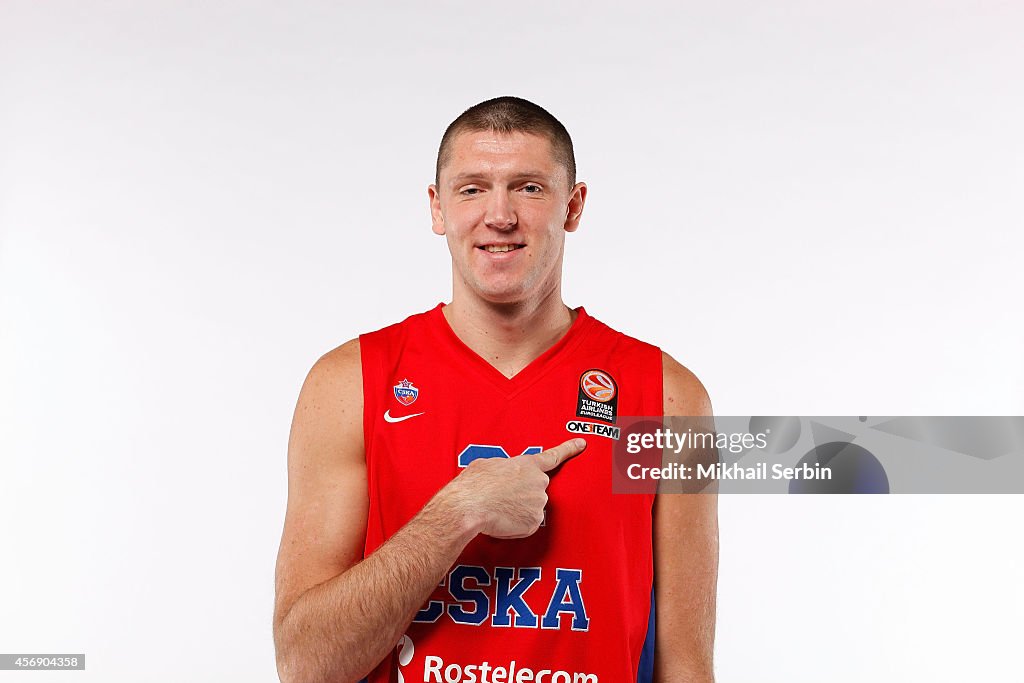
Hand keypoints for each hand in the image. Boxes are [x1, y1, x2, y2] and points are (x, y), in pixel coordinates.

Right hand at [443, 438, 587, 538]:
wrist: (469, 506)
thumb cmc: (474, 484)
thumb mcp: (489, 464)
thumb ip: (505, 467)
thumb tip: (503, 473)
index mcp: (527, 464)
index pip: (553, 456)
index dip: (569, 449)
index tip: (582, 444)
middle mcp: (538, 482)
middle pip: (536, 489)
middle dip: (522, 493)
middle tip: (502, 496)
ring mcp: (538, 502)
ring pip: (531, 507)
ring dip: (518, 508)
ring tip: (498, 507)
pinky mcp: (534, 522)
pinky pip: (527, 524)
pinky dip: (516, 524)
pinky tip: (502, 519)